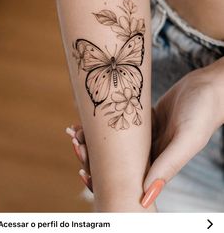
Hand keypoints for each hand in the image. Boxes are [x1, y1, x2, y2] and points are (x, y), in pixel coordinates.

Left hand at [66, 58, 223, 207]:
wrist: (209, 87)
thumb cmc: (203, 112)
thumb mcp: (187, 140)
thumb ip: (168, 167)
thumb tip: (145, 198)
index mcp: (159, 165)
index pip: (126, 180)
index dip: (102, 179)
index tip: (83, 170)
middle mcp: (151, 153)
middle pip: (116, 162)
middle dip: (93, 156)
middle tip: (76, 143)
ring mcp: (148, 137)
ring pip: (116, 144)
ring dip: (97, 139)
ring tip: (77, 130)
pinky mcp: (146, 121)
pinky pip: (123, 125)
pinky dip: (106, 124)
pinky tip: (91, 118)